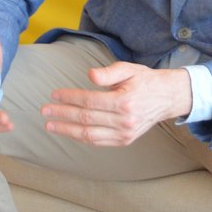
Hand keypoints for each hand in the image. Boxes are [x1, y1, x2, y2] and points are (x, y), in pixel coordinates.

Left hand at [43, 63, 190, 146]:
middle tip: (45, 111)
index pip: (90, 101)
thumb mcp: (129, 69)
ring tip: (51, 124)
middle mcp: (124, 120)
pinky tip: (69, 131)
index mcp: (125, 101)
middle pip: (86, 119)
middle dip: (63, 114)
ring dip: (67, 130)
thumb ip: (108, 72)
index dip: (69, 98)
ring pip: (89, 135)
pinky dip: (81, 137)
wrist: (167, 98)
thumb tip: (90, 76)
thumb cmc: (145, 80)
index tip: (54, 95)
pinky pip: (98, 142)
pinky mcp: (125, 140)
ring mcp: (125, 133)